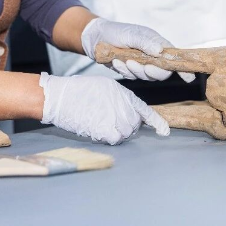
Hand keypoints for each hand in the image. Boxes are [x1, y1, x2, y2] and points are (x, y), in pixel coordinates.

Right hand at [38, 72, 169, 144]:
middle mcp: (124, 107)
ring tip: (99, 120)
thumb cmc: (78, 90)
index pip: (145, 111)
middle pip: (134, 124)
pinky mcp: (106, 130)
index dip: (156, 122)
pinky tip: (96, 127)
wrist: (61, 98)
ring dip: (115, 131)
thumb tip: (128, 111)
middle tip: (108, 119)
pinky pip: (115, 138)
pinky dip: (107, 136)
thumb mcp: (105, 87)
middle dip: (125, 124)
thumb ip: (120, 99)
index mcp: (124, 94)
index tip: (164, 131)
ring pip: (125, 133)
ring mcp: (116, 119)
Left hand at [81, 18, 194, 82]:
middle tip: (145, 66)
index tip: (189, 78)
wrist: (96, 38)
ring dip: (136, 70)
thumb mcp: (131, 34)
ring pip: (146, 76)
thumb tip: (160, 51)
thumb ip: (145, 42)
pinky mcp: (130, 71)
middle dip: (154, 72)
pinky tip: (116, 61)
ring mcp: (141, 65)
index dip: (183, 68)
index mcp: (157, 44)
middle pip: (162, 72)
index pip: (174, 58)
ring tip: (124, 60)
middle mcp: (152, 56)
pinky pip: (131, 77)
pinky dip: (124, 70)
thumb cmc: (116, 32)